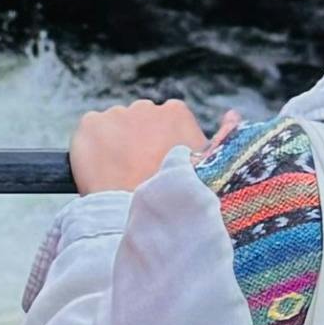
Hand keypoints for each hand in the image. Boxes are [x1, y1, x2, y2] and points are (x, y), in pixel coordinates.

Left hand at [69, 99, 241, 193]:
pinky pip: (89, 130)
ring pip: (114, 127)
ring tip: (118, 176)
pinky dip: (91, 147)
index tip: (157, 165)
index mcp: (175, 113)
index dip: (161, 145)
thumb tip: (233, 115)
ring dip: (115, 145)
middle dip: (138, 141)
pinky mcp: (90, 125)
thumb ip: (222, 137)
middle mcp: (146, 108)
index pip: (164, 122)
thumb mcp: (209, 168)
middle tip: (138, 174)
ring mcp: (116, 114)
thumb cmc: (177, 197)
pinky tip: (100, 170)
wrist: (136, 216)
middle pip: (138, 122)